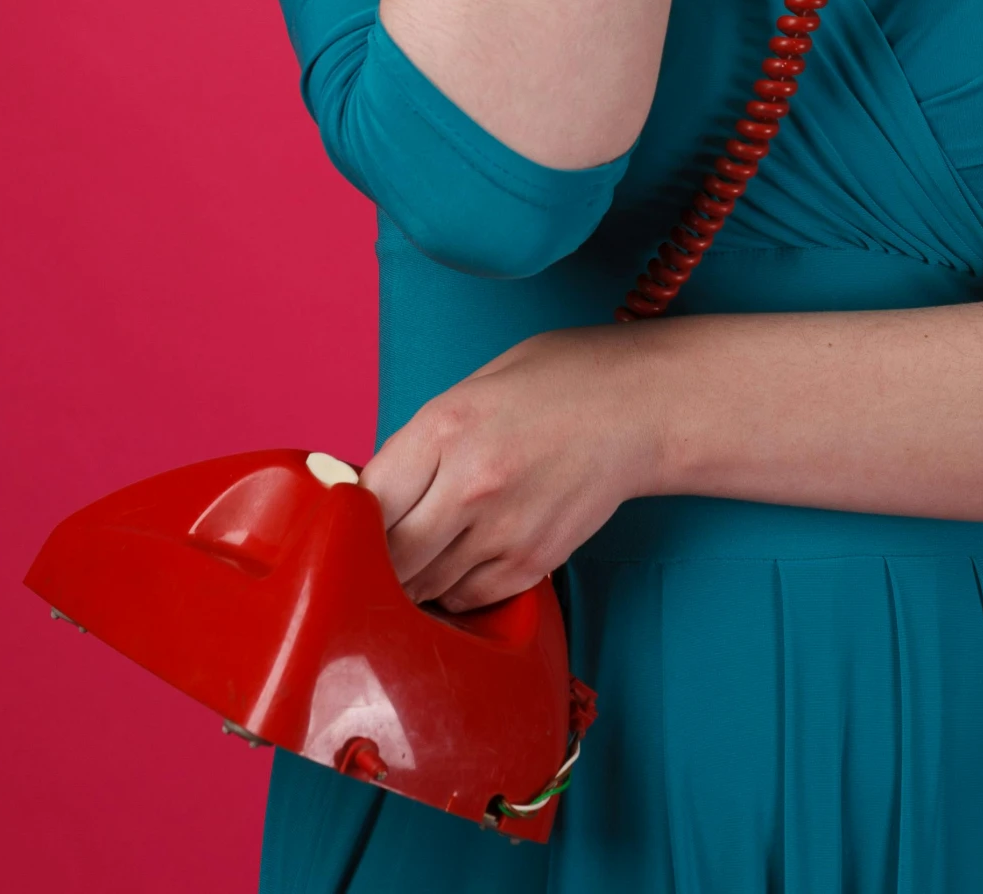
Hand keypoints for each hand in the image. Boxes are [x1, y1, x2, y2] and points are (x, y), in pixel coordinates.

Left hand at [358, 325, 664, 611]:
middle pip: (388, 557)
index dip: (347, 518)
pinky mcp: (533, 563)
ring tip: (418, 554)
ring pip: (423, 587)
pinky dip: (452, 590)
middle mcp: (470, 484)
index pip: (364, 501)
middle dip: (372, 559)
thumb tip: (368, 495)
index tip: (345, 520)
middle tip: (371, 550)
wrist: (637, 408)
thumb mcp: (471, 389)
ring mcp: (504, 531)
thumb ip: (420, 444)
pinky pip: (467, 599)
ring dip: (410, 579)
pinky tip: (459, 560)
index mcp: (445, 427)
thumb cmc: (556, 384)